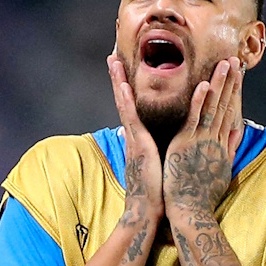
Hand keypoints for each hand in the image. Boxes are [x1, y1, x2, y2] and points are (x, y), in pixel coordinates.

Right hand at [108, 54, 163, 223]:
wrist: (147, 210)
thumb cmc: (154, 189)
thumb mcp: (149, 162)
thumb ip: (140, 146)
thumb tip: (133, 134)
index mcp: (138, 137)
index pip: (131, 106)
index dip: (126, 87)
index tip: (122, 70)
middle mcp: (133, 135)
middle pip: (124, 99)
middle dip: (118, 77)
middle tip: (112, 56)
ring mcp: (134, 139)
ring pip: (125, 104)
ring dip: (119, 81)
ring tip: (113, 61)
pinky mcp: (139, 145)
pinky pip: (133, 119)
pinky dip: (128, 102)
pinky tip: (124, 86)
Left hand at [163, 57, 244, 215]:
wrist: (191, 210)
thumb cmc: (202, 194)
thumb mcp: (220, 170)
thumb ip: (227, 150)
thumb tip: (236, 136)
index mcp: (220, 144)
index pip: (229, 112)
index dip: (233, 92)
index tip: (237, 75)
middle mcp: (215, 139)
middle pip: (225, 105)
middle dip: (231, 82)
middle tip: (235, 60)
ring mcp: (202, 140)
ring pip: (213, 107)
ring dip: (220, 84)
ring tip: (226, 63)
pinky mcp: (188, 144)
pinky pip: (195, 119)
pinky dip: (200, 102)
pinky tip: (205, 85)